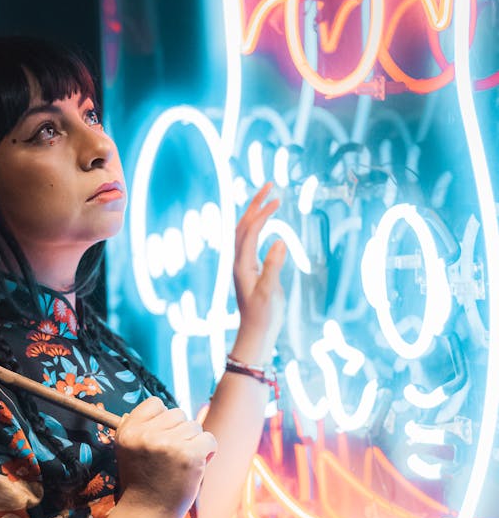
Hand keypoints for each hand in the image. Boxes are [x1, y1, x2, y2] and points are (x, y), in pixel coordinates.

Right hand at [114, 396, 215, 517]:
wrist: (146, 515)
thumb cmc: (141, 482)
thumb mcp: (129, 450)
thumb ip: (140, 427)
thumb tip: (164, 408)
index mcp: (128, 430)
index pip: (155, 403)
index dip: (163, 420)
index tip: (160, 440)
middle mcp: (145, 435)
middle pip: (177, 413)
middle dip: (180, 432)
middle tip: (171, 458)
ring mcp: (167, 444)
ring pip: (194, 426)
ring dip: (193, 443)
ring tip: (180, 465)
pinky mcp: (189, 456)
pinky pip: (209, 439)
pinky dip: (208, 452)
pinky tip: (195, 466)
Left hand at [232, 182, 286, 362]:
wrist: (255, 333)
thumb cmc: (264, 316)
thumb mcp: (271, 292)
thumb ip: (274, 266)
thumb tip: (279, 240)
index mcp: (242, 264)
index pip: (250, 230)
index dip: (263, 212)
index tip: (278, 199)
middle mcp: (239, 261)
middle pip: (242, 224)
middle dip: (254, 203)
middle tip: (269, 183)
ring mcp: (243, 265)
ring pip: (243, 231)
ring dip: (253, 212)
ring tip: (267, 196)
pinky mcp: (249, 269)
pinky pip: (249, 240)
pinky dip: (255, 225)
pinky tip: (265, 223)